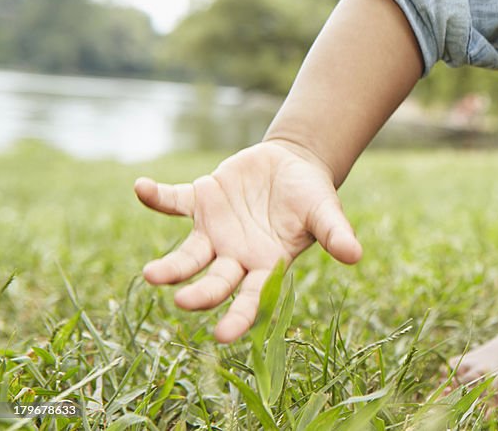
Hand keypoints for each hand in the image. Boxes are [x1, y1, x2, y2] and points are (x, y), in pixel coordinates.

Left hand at [134, 139, 361, 342]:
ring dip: (169, 265)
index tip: (222, 334)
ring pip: (187, 255)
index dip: (237, 317)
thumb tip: (355, 255)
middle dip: (200, 293)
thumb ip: (335, 233)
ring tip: (150, 275)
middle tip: (182, 300)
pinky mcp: (200, 201)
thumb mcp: (325, 211)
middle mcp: (234, 255)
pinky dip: (156, 196)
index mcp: (265, 264)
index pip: (251, 298)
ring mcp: (214, 231)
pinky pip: (173, 202)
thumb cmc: (311, 195)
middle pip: (214, 282)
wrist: (291, 164)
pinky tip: (142, 188)